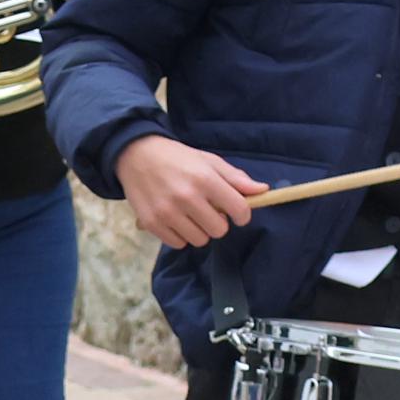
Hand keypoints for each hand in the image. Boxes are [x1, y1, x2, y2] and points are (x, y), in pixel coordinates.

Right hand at [115, 134, 266, 249]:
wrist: (136, 155)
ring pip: (200, 240)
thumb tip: (263, 191)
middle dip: (218, 222)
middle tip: (208, 210)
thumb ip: (236, 178)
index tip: (237, 212)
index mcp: (205, 179)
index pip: (239, 210)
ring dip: (199, 230)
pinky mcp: (152, 223)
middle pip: (220, 230)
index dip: (242, 214)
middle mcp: (187, 197)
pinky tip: (176, 219)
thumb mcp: (209, 161)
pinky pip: (178, 244)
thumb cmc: (178, 158)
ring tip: (190, 214)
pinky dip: (180, 235)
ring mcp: (167, 212)